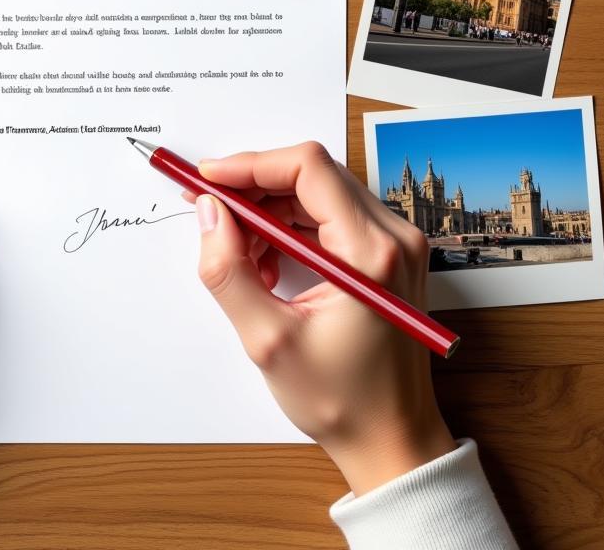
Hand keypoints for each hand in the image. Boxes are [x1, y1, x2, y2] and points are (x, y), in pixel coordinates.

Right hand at [194, 142, 454, 495]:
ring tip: (242, 257)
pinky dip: (290, 228)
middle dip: (254, 188)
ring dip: (270, 212)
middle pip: (312, 174)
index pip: (307, 168)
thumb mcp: (267, 340)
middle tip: (212, 212)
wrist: (392, 438)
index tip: (208, 179)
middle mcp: (393, 236)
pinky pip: (331, 215)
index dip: (250, 165)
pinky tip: (268, 266)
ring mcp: (396, 243)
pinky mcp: (388, 253)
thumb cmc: (342, 400)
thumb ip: (229, 271)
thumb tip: (208, 213)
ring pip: (318, 192)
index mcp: (371, 253)